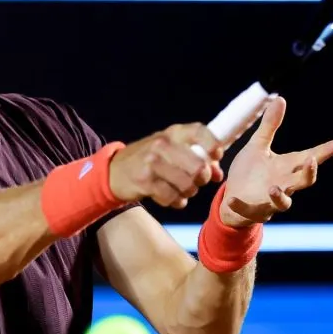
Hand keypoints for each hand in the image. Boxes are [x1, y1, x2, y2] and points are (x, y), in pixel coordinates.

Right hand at [109, 122, 225, 208]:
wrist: (114, 171)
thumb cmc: (149, 159)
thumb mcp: (171, 151)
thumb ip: (196, 158)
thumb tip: (218, 174)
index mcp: (173, 133)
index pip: (200, 132)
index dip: (213, 144)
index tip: (217, 156)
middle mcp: (163, 144)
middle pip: (198, 166)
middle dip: (202, 178)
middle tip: (197, 181)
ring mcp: (152, 162)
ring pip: (187, 184)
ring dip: (189, 192)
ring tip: (182, 190)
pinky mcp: (145, 182)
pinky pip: (172, 197)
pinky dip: (176, 201)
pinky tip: (172, 198)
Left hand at [220, 96, 332, 226]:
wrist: (231, 197)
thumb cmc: (250, 172)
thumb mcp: (258, 146)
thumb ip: (269, 126)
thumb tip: (280, 98)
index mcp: (286, 168)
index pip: (308, 159)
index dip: (323, 152)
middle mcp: (283, 185)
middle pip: (303, 181)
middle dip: (309, 173)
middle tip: (312, 160)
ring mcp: (269, 200)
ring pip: (283, 203)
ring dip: (280, 196)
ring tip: (273, 188)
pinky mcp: (252, 211)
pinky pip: (248, 210)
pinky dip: (241, 205)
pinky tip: (233, 198)